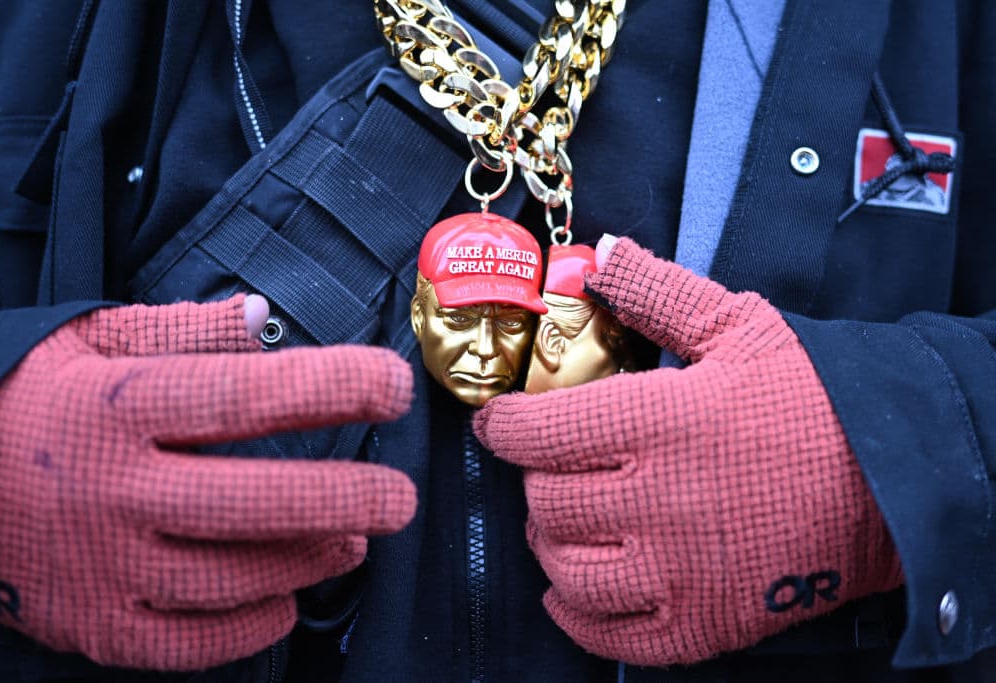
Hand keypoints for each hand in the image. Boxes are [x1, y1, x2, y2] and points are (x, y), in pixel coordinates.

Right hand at [0, 295, 416, 669]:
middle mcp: (115, 491)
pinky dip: (250, 625)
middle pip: (258, 501)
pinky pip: (191, 642)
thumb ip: (180, 330)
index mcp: (120, 408)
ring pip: (235, 577)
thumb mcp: (91, 340)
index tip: (393, 386)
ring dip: (310, 560)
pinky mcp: (95, 626)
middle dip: (351, 499)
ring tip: (354, 540)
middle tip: (402, 496)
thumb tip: (259, 316)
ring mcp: (104, 567)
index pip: (246, 396)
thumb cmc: (28, 398)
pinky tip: (284, 599)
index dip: (332, 389)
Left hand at [474, 238, 901, 665]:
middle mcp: (660, 501)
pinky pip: (610, 635)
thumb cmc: (814, 398)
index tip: (498, 423)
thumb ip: (655, 291)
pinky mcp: (703, 622)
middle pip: (546, 502)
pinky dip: (577, 616)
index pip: (541, 432)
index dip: (504, 427)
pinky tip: (573, 589)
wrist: (893, 477)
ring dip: (551, 542)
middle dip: (534, 480)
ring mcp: (679, 572)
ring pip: (566, 569)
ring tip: (565, 519)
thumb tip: (596, 257)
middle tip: (550, 466)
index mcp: (662, 422)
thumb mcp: (736, 325)